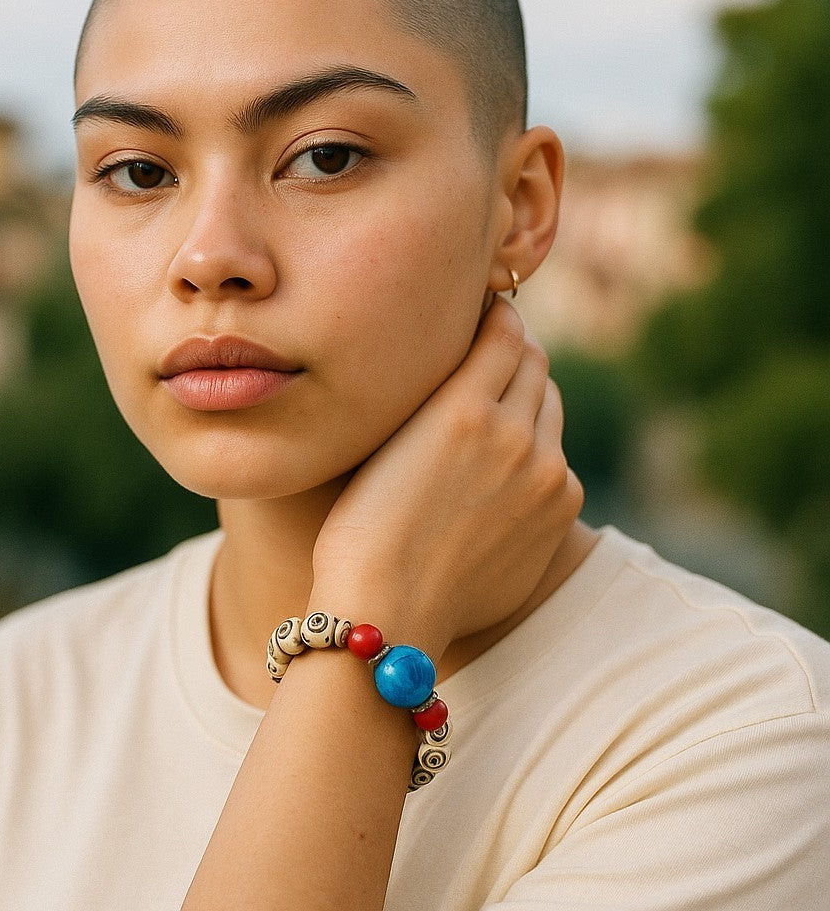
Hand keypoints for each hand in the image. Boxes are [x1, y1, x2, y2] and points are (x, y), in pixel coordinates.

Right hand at [310, 298, 583, 659]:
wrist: (389, 609)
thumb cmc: (363, 523)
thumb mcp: (386, 439)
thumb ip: (437, 389)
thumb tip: (469, 349)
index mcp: (465, 407)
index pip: (505, 328)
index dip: (493, 315)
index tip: (480, 314)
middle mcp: (517, 434)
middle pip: (534, 362)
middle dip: (511, 354)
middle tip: (483, 360)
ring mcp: (546, 476)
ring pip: (549, 408)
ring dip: (526, 401)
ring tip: (487, 420)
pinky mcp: (559, 513)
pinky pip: (557, 459)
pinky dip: (535, 453)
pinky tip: (497, 475)